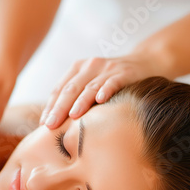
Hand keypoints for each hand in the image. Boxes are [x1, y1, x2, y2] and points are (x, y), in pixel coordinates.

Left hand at [40, 54, 157, 128]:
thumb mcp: (92, 85)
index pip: (59, 89)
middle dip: (59, 108)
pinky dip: (106, 90)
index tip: (43, 124)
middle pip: (70, 89)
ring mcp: (107, 68)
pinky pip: (113, 82)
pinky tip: (101, 100)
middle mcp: (90, 66)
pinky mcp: (125, 72)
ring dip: (80, 102)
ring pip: (90, 87)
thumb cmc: (113, 81)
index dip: (50, 106)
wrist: (146, 63)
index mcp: (77, 69)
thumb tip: (56, 126)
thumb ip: (76, 99)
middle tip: (50, 125)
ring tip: (72, 116)